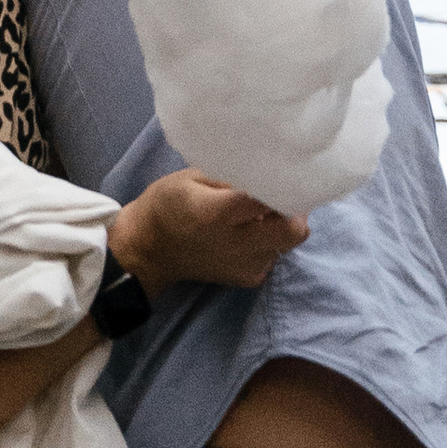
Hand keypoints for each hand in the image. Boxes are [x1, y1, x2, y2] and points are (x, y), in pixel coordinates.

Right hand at [109, 168, 307, 297]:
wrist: (151, 249)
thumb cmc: (169, 202)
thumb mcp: (193, 175)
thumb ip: (233, 174)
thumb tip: (268, 169)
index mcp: (217, 213)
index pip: (267, 198)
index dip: (282, 182)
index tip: (284, 167)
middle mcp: (236, 244)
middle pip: (293, 230)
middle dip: (295, 208)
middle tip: (282, 190)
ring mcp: (245, 266)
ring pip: (288, 243)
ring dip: (283, 223)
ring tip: (262, 210)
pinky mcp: (248, 279)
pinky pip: (275, 255)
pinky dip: (271, 240)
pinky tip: (251, 230)